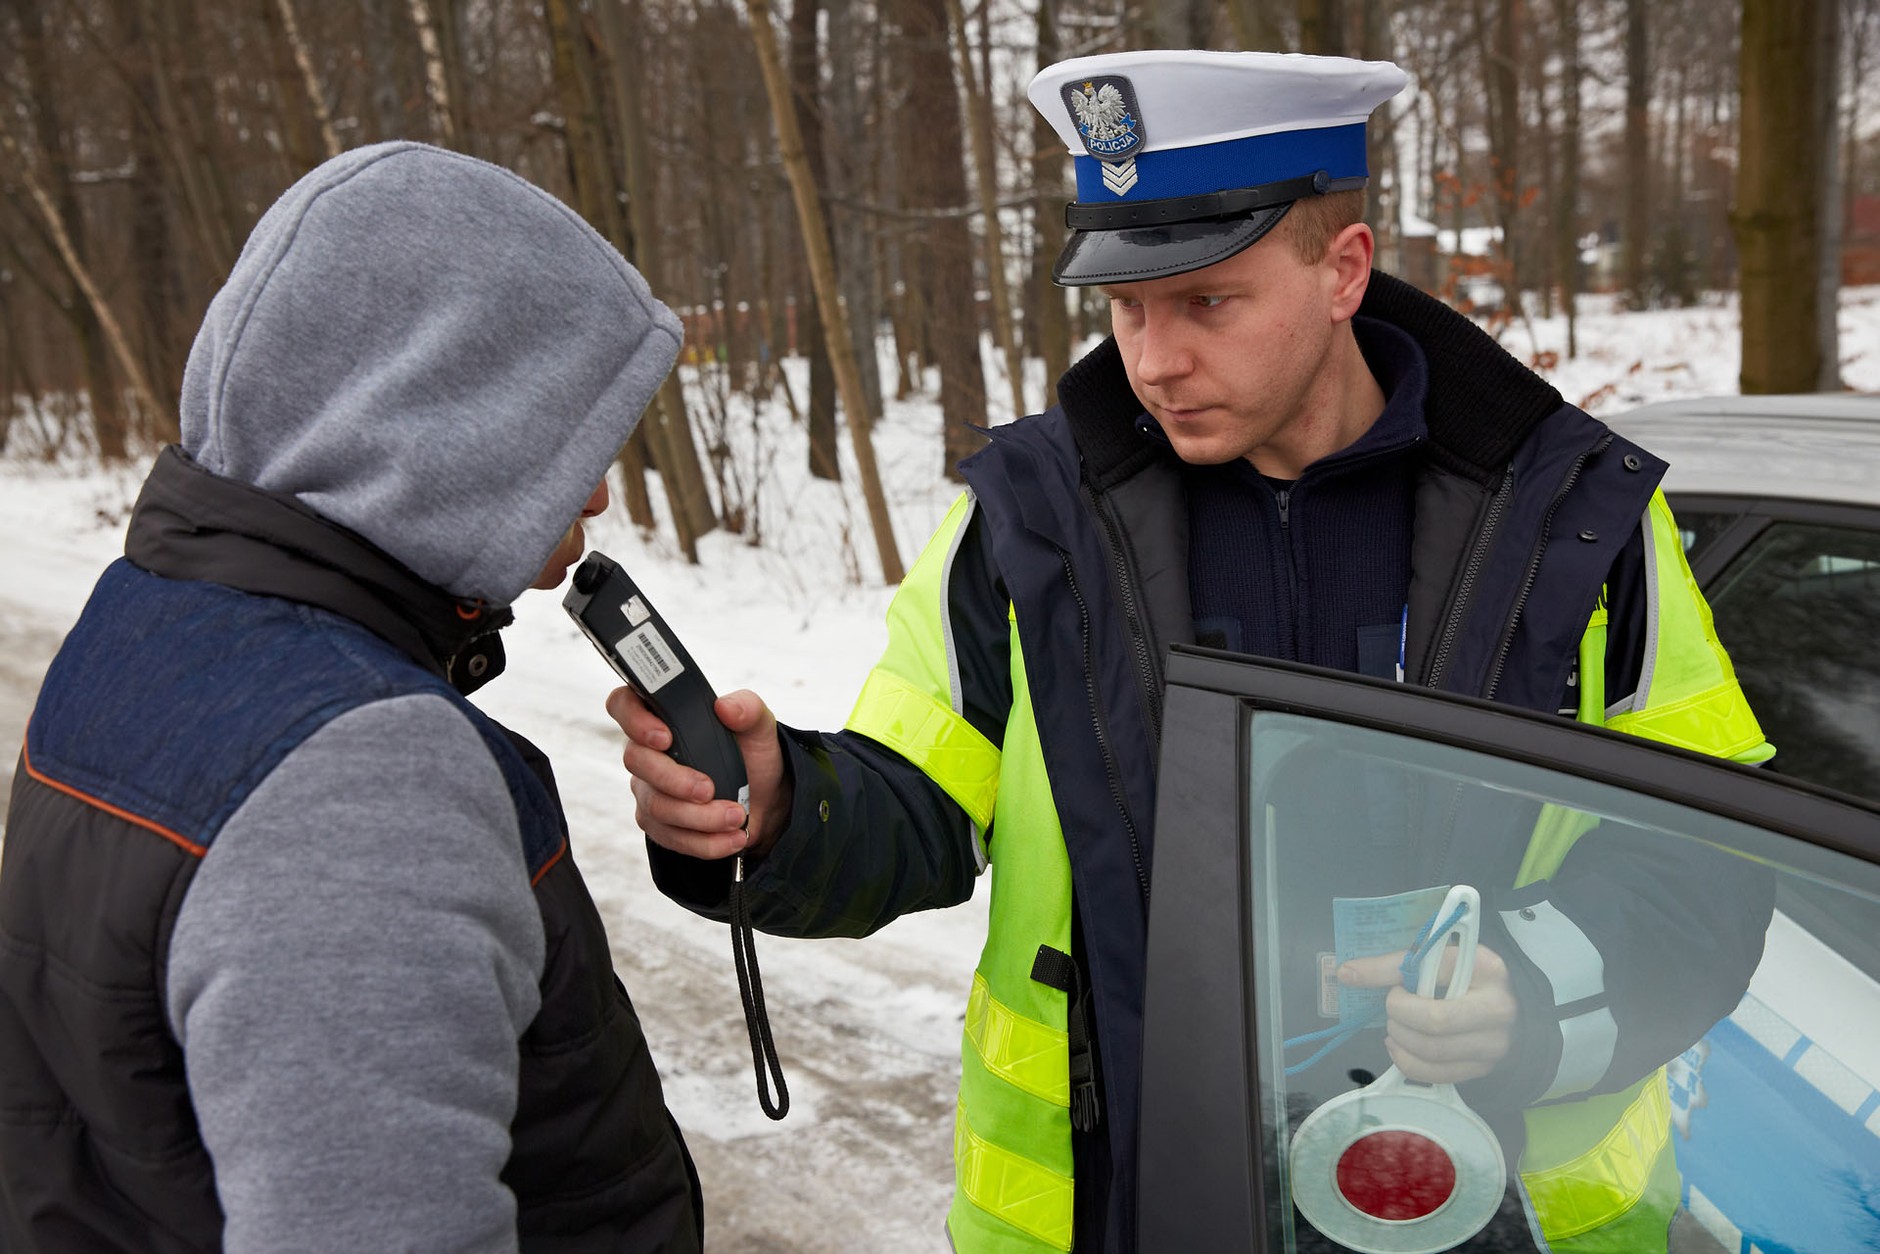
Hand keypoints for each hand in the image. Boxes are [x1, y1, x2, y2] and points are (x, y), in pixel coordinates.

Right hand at [606, 686, 792, 859]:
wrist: (765, 799)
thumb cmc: (753, 755)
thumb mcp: (759, 727)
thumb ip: (747, 709)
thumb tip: (725, 707)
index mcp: (664, 717)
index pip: (624, 704)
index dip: (634, 719)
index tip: (665, 737)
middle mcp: (648, 751)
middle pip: (636, 761)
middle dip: (675, 780)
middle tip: (710, 789)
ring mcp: (648, 789)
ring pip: (656, 806)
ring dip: (699, 817)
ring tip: (736, 816)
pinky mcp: (658, 824)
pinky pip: (671, 837)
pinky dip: (705, 841)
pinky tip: (733, 838)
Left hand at [1337, 944, 1517, 1083]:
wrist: (1503, 1010)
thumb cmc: (1463, 978)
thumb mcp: (1437, 960)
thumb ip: (1393, 965)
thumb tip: (1346, 973)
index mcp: (1486, 969)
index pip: (1435, 971)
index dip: (1396, 979)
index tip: (1380, 984)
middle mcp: (1497, 1009)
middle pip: (1435, 1021)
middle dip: (1400, 1016)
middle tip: (1392, 1008)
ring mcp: (1494, 1044)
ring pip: (1433, 1051)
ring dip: (1401, 1039)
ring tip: (1395, 1027)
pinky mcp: (1483, 1069)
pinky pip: (1436, 1074)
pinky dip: (1407, 1062)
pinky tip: (1400, 1047)